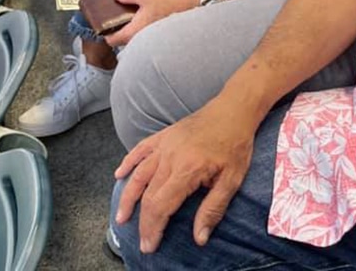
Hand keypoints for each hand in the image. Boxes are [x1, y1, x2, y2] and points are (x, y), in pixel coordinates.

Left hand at [104, 0, 197, 47]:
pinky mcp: (153, 34)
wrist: (188, 6)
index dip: (104, 30)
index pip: (110, 40)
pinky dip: (135, 26)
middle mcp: (140, 39)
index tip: (102, 19)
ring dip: (126, 26)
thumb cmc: (168, 2)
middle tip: (113, 13)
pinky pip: (139, 33)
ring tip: (126, 12)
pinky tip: (139, 14)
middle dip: (114, 28)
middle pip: (119, 39)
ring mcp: (147, 38)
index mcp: (134, 31)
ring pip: (130, 36)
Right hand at [114, 98, 256, 251]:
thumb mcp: (232, 179)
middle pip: (148, 193)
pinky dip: (128, 161)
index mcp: (187, 169)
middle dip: (142, 221)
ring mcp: (165, 143)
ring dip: (128, 196)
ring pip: (139, 173)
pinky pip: (141, 149)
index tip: (149, 246)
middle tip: (140, 240)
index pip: (161, 205)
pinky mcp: (165, 134)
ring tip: (121, 216)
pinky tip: (120, 173)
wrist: (234, 109)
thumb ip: (213, 209)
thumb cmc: (236, 144)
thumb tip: (199, 237)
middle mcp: (171, 156)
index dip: (152, 228)